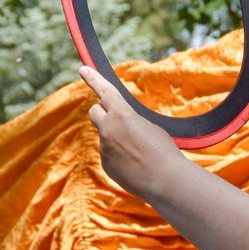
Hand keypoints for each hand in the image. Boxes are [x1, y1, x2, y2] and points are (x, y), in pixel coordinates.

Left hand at [81, 64, 190, 196]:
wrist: (165, 180)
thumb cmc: (163, 151)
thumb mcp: (149, 126)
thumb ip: (129, 122)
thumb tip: (117, 129)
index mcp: (122, 114)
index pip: (105, 91)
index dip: (93, 78)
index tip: (83, 68)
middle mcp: (108, 129)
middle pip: (94, 111)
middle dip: (102, 112)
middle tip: (114, 118)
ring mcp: (105, 148)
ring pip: (107, 137)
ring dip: (118, 140)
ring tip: (139, 152)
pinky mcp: (106, 165)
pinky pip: (111, 155)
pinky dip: (121, 157)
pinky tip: (136, 166)